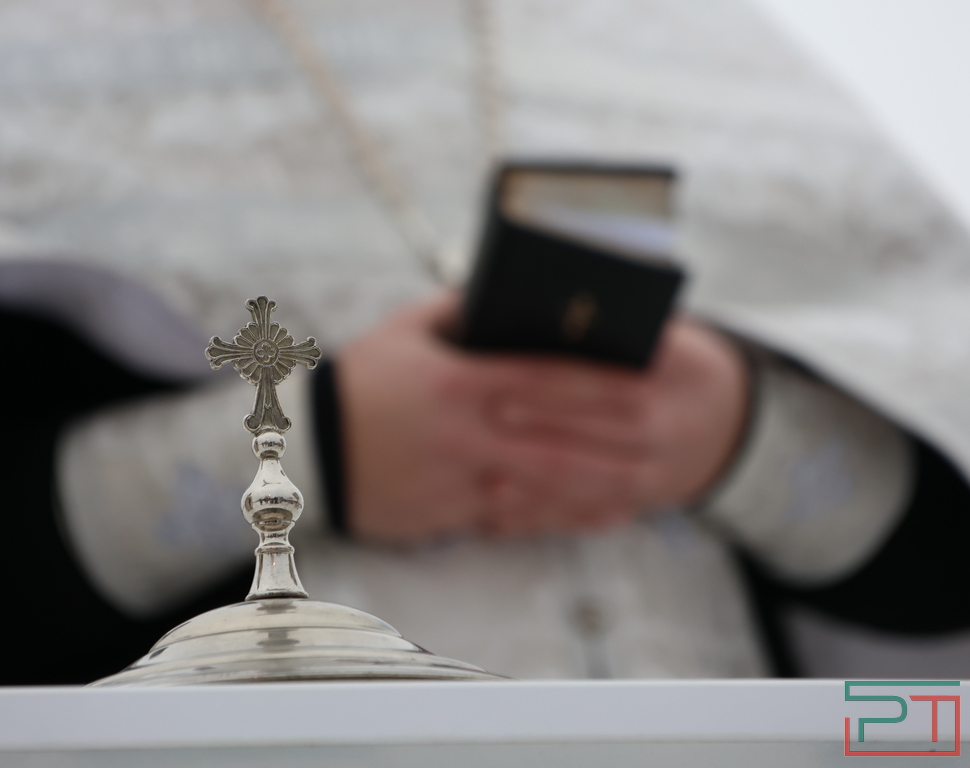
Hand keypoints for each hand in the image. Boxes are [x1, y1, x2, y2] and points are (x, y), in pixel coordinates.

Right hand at [336, 293, 749, 543]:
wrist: (305, 446)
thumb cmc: (362, 379)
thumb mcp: (407, 331)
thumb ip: (461, 310)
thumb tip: (512, 295)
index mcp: (457, 382)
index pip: (544, 383)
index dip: (600, 386)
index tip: (646, 384)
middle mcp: (462, 435)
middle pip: (556, 442)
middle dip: (615, 443)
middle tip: (665, 439)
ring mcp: (455, 480)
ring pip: (542, 489)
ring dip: (598, 488)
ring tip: (645, 481)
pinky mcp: (446, 514)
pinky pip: (516, 520)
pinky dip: (562, 518)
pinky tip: (599, 513)